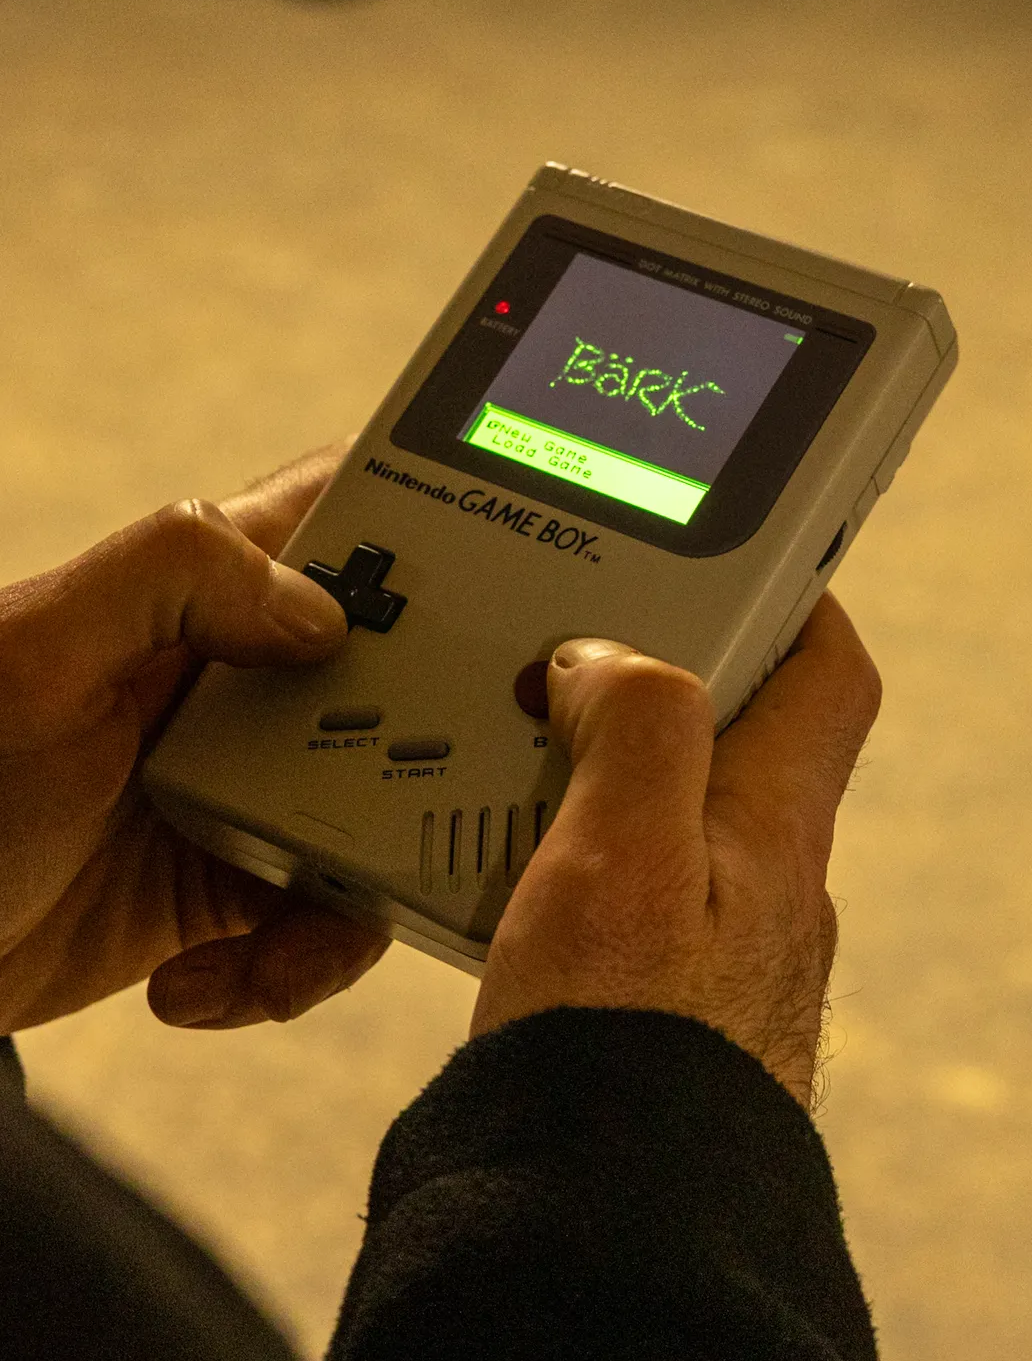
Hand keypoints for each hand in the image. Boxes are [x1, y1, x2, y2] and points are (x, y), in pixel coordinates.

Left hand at [0, 441, 390, 1035]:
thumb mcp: (38, 649)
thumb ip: (175, 575)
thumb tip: (324, 614)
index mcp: (208, 591)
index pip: (349, 517)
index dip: (439, 525)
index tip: (514, 576)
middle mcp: (251, 682)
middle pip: (410, 677)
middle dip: (445, 743)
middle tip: (431, 804)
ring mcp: (257, 787)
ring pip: (393, 813)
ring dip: (370, 886)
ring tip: (281, 938)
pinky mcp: (244, 887)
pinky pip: (330, 919)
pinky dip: (296, 965)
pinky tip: (206, 982)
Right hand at [469, 594, 881, 1109]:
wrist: (597, 1224)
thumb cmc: (622, 1049)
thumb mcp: (626, 852)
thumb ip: (634, 724)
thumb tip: (603, 664)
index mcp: (776, 827)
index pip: (828, 674)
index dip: (787, 600)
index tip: (714, 561)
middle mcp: (760, 882)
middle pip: (725, 732)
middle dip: (643, 681)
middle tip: (551, 664)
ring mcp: (710, 945)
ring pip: (655, 811)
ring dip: (582, 772)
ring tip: (493, 762)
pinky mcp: (650, 996)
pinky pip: (611, 888)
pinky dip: (557, 854)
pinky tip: (492, 869)